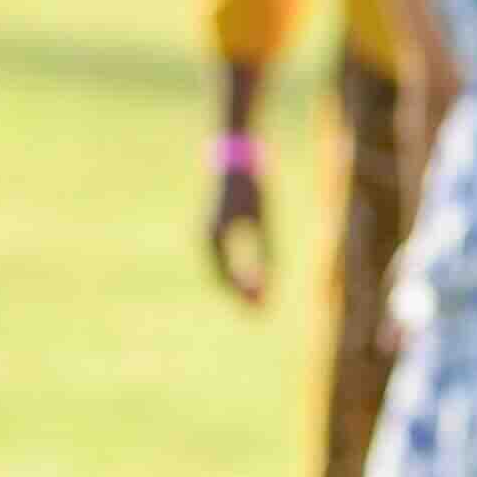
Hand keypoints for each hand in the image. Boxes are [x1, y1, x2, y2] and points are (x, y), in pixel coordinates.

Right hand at [204, 150, 269, 301]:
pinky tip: (250, 282)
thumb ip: (266, 250)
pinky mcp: (216, 230)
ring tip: (256, 302)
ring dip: (237, 287)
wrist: (237, 163)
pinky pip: (223, 260)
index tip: (261, 310)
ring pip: (220, 270)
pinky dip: (235, 274)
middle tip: (259, 312)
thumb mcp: (263, 222)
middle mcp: (207, 238)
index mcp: (215, 237)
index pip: (226, 276)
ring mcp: (209, 234)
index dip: (243, 295)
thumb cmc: (252, 190)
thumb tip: (269, 281)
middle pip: (220, 277)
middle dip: (240, 295)